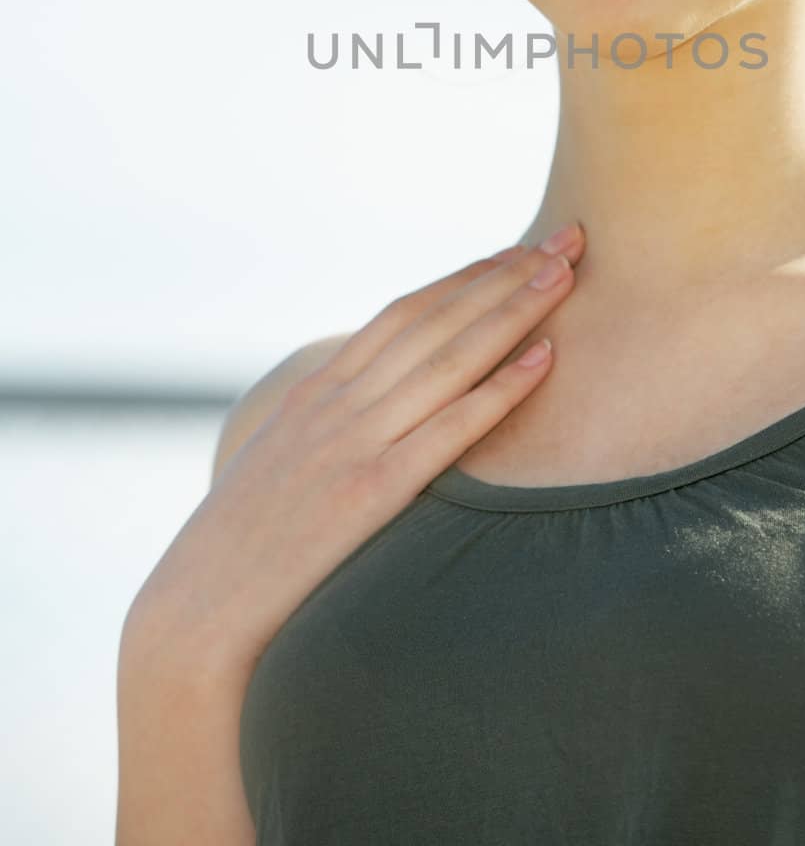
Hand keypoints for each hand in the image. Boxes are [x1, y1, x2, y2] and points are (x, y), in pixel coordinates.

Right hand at [123, 227, 584, 676]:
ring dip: (513, 311)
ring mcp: (353, 444)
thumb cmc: (239, 551)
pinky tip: (545, 361)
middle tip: (565, 240)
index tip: (517, 251)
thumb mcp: (275, 469)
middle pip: (436, 320)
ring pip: (449, 359)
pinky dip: (501, 389)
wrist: (192, 612)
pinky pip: (449, 430)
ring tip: (565, 275)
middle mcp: (337, 404)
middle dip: (505, 275)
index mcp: (316, 393)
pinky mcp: (369, 494)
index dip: (466, 277)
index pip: (404, 313)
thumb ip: (322, 434)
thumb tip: (367, 420)